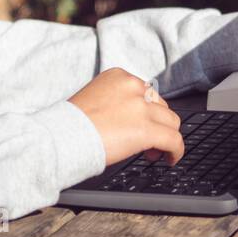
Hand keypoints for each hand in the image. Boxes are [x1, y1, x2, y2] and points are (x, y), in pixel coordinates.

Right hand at [68, 68, 183, 166]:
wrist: (61, 137)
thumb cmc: (70, 124)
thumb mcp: (94, 99)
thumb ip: (116, 102)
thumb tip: (131, 120)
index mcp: (119, 76)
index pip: (146, 93)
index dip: (146, 112)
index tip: (141, 125)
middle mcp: (133, 87)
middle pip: (161, 106)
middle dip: (157, 124)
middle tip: (147, 143)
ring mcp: (141, 107)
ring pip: (171, 122)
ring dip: (165, 137)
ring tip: (153, 153)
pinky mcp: (147, 129)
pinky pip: (174, 140)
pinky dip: (176, 151)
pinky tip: (170, 160)